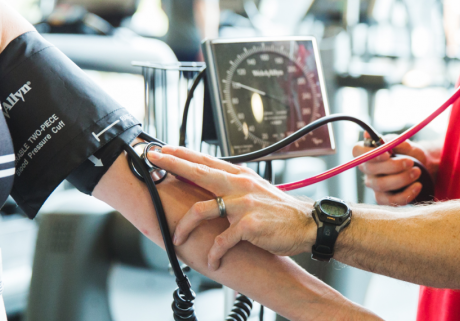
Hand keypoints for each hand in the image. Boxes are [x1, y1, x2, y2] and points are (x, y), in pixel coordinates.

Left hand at [148, 146, 315, 269]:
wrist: (306, 224)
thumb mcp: (256, 189)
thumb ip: (234, 184)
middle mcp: (239, 185)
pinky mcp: (248, 226)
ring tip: (177, 239)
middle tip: (153, 160)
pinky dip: (214, 253)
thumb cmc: (280, 211)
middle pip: (198, 171)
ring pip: (201, 209)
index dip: (182, 154)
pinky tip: (212, 261)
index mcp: (240, 176)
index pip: (206, 161)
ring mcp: (243, 204)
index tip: (162, 149)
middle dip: (173, 164)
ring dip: (184, 227)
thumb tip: (212, 180)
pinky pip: (221, 240)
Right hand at [353, 133, 434, 205]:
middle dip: (393, 166)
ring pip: (381, 185)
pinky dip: (406, 194)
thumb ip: (397, 142)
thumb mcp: (403, 143)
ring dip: (402, 178)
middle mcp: (367, 169)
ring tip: (417, 172)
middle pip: (371, 169)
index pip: (357, 151)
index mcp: (367, 151)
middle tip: (410, 162)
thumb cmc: (407, 152)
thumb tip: (395, 143)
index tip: (387, 154)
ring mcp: (373, 184)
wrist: (417, 166)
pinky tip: (417, 186)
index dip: (368, 152)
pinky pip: (390, 200)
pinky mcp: (382, 198)